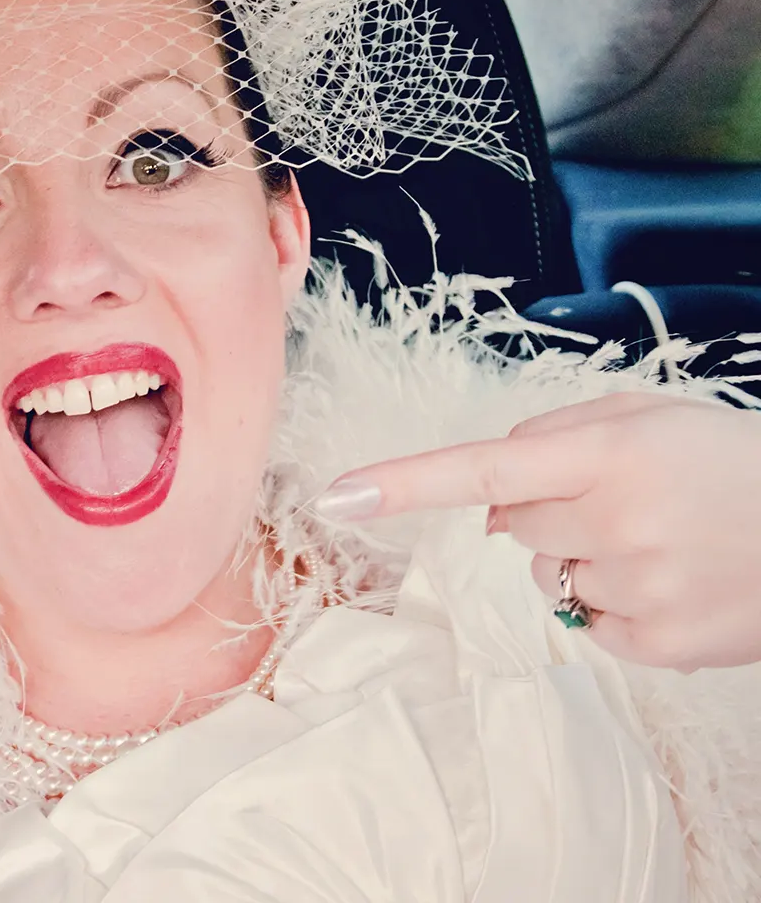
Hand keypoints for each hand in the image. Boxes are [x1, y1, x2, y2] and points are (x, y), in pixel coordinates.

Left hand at [314, 393, 760, 671]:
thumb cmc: (726, 461)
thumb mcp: (644, 414)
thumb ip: (552, 433)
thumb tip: (486, 492)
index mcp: (609, 452)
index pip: (483, 466)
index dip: (405, 482)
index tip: (339, 496)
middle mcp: (616, 522)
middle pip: (509, 522)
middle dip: (542, 507)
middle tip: (618, 496)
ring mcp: (638, 591)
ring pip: (543, 573)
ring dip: (577, 555)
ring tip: (654, 536)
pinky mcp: (657, 646)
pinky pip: (583, 623)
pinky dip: (609, 601)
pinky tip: (666, 578)